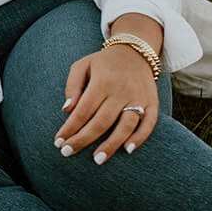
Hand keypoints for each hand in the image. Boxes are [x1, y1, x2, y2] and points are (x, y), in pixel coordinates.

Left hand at [54, 46, 158, 162]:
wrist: (135, 51)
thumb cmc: (103, 63)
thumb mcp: (82, 65)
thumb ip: (73, 86)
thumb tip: (67, 110)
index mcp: (102, 81)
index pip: (83, 110)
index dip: (70, 128)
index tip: (59, 142)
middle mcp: (121, 91)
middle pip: (101, 121)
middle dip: (83, 139)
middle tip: (68, 153)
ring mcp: (139, 98)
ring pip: (125, 125)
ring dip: (111, 144)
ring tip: (98, 159)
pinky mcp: (153, 103)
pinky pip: (148, 124)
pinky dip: (139, 138)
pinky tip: (127, 150)